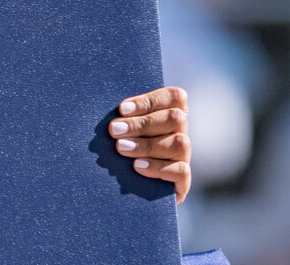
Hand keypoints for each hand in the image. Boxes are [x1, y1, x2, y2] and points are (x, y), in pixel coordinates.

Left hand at [108, 86, 190, 202]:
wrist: (120, 192)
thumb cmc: (114, 148)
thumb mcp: (118, 129)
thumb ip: (120, 117)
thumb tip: (105, 109)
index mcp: (168, 114)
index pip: (175, 97)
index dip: (150, 100)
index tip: (121, 109)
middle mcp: (180, 133)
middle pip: (176, 118)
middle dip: (142, 123)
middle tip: (114, 130)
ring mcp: (183, 157)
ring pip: (180, 143)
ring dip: (147, 144)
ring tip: (120, 148)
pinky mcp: (182, 181)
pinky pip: (181, 171)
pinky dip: (157, 167)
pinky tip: (137, 166)